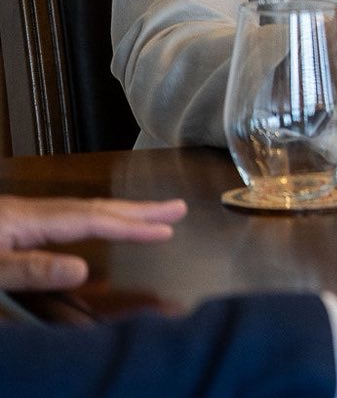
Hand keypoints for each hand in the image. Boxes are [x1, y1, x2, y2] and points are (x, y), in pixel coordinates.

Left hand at [0, 194, 185, 290]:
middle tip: (178, 208)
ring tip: (151, 214)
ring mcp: (22, 215)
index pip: (90, 220)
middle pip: (94, 206)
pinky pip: (69, 215)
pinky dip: (96, 217)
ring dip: (120, 211)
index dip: (129, 226)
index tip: (165, 231)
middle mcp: (30, 211)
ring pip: (82, 208)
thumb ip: (30, 270)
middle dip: (139, 209)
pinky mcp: (15, 223)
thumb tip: (81, 271)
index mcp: (26, 219)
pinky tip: (100, 224)